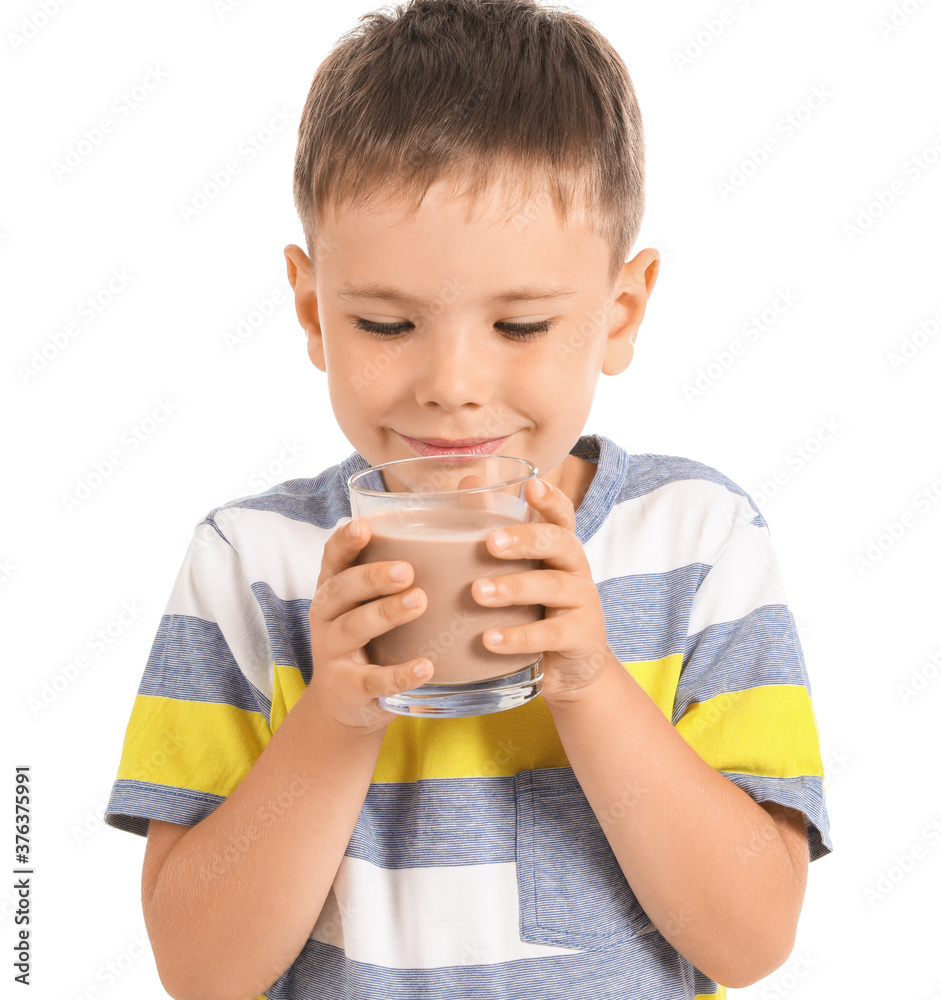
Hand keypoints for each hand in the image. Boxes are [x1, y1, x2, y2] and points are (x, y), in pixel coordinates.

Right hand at [305, 517, 431, 731]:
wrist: (346, 702)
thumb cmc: (371, 635)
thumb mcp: (371, 601)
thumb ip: (399, 566)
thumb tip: (460, 508)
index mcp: (334, 588)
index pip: (332, 557)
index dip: (345, 541)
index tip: (364, 526)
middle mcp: (326, 615)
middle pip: (343, 589)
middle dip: (374, 577)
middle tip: (408, 570)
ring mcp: (333, 652)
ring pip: (355, 627)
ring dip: (386, 613)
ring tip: (419, 601)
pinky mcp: (349, 687)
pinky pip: (373, 679)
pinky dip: (400, 673)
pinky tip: (426, 667)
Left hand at [471, 478, 618, 704]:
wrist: (571, 667)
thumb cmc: (538, 608)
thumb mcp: (521, 572)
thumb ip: (496, 528)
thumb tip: (467, 481)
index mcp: (559, 547)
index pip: (562, 516)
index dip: (551, 500)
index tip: (532, 487)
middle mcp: (576, 568)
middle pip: (560, 543)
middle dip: (526, 539)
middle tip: (490, 542)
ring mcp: (583, 601)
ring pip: (553, 586)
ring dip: (514, 588)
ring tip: (477, 592)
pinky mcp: (581, 636)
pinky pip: (549, 633)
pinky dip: (518, 636)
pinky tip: (488, 639)